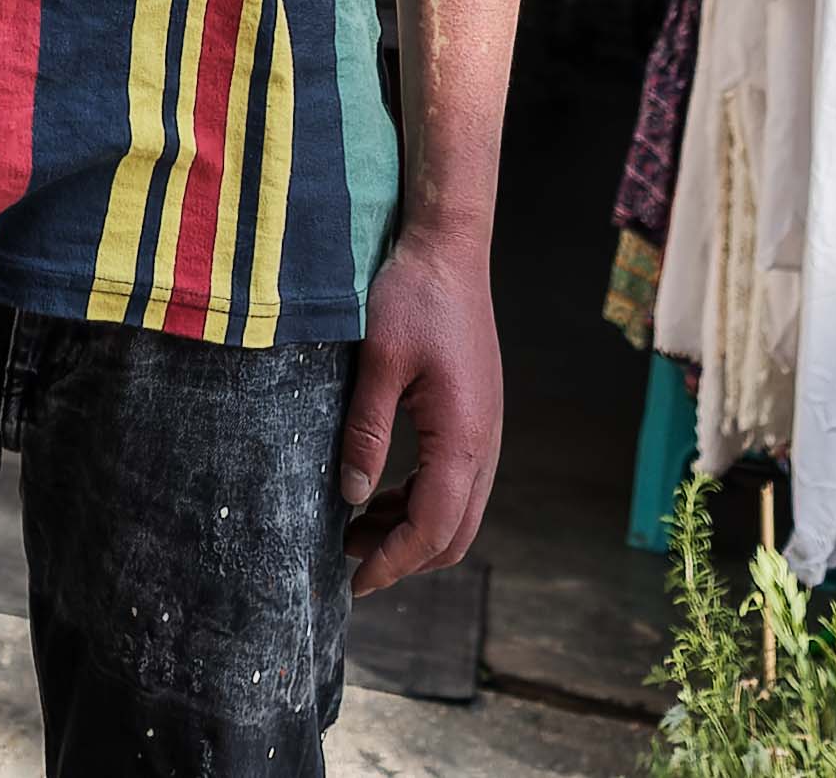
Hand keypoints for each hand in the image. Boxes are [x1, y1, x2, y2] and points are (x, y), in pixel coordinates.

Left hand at [335, 217, 500, 594]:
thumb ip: (367, 434)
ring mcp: (486, 431)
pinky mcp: (477, 418)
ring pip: (458, 510)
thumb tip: (352, 497)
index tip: (354, 583)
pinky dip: (422, 499)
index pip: (433, 527)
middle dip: (404, 556)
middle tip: (349, 557)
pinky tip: (383, 489)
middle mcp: (484, 443)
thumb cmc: (413, 297)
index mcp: (462, 436)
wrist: (450, 250)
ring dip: (412, 528)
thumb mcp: (379, 364)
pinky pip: (457, 481)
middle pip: (454, 533)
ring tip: (356, 524)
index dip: (393, 562)